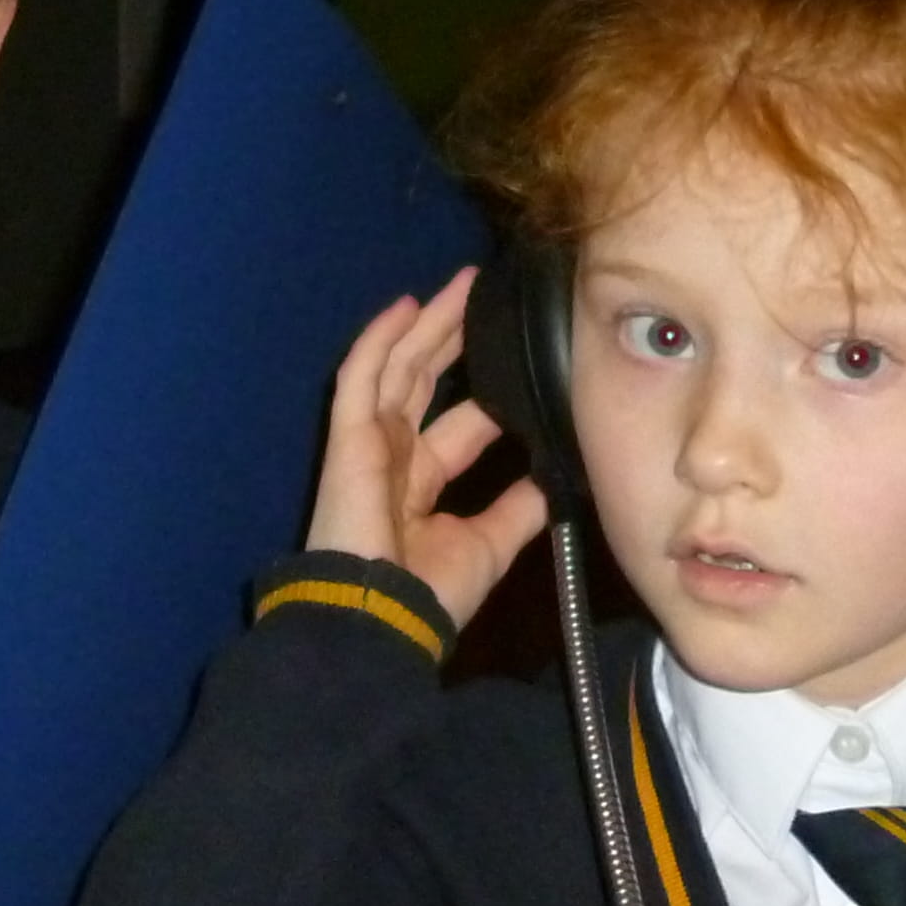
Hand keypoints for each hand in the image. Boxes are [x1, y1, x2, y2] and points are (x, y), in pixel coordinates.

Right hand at [307, 269, 548, 639]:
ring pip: (399, 365)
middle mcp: (396, 454)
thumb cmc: (426, 594)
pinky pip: (360, 377)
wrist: (377, 620)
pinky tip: (405, 307)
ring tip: (461, 284)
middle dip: (456, 338)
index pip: (460, 421)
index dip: (488, 388)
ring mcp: (368, 441)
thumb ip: (518, 509)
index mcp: (423, 483)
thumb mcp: (488, 546)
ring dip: (428, 324)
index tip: (522, 359)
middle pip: (427, 380)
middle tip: (487, 297)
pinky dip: (379, 340)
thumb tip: (557, 479)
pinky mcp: (348, 436)